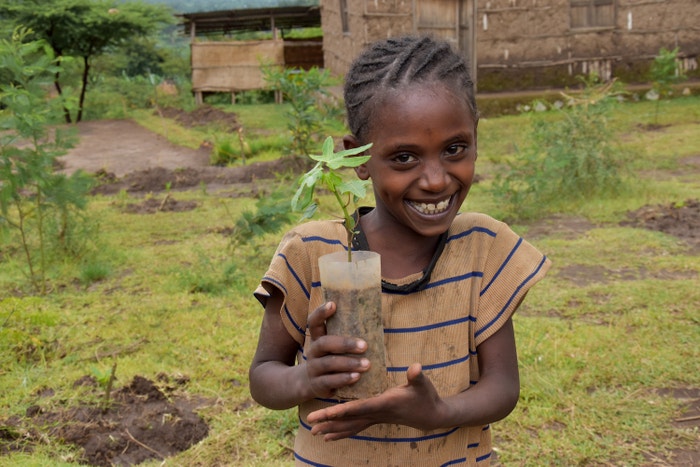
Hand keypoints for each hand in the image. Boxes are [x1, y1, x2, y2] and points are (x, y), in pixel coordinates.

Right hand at [304, 301, 370, 398]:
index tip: (333, 304)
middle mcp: (313, 351)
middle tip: (365, 346)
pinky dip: (343, 379)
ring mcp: (314, 368)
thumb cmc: (330, 358)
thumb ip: (345, 335)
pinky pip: (329, 381)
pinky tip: (356, 377)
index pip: (314, 322)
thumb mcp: (333, 347)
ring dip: (349, 363)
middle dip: (345, 344)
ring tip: (367, 364)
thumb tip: (373, 322)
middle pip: (325, 343)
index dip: (321, 313)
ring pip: (329, 363)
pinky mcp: (318, 384)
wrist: (310, 383)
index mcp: (317, 338)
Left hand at [306, 363, 446, 440]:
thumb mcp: (423, 384)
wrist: (432, 416)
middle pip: (349, 418)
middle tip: (310, 422)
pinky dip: (342, 431)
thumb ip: (417, 376)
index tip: (326, 412)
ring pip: (350, 426)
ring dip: (332, 429)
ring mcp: (376, 418)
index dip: (343, 410)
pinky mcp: (376, 419)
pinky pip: (355, 427)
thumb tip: (416, 367)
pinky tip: (329, 436)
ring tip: (314, 432)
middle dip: (329, 420)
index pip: (359, 407)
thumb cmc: (426, 397)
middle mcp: (377, 414)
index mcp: (384, 404)